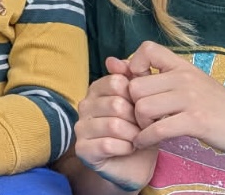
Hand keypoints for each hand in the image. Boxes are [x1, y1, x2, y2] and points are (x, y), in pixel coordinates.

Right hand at [74, 56, 157, 190]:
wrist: (135, 164)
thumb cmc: (138, 129)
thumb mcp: (140, 102)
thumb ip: (131, 78)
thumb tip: (113, 60)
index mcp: (97, 89)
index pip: (116, 82)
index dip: (136, 96)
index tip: (143, 108)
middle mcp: (84, 105)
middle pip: (116, 104)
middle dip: (136, 118)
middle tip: (143, 127)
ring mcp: (81, 127)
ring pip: (113, 124)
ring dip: (132, 134)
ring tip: (137, 138)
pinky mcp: (83, 149)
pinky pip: (107, 144)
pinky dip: (125, 148)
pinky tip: (129, 149)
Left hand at [125, 41, 224, 162]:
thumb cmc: (218, 108)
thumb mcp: (189, 85)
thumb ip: (155, 75)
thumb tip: (112, 62)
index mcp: (183, 66)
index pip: (146, 49)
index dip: (134, 67)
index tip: (139, 87)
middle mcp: (185, 77)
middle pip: (135, 85)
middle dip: (131, 104)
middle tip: (139, 118)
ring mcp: (191, 98)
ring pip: (142, 106)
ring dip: (138, 124)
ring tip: (145, 130)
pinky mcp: (196, 121)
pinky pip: (157, 128)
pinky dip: (146, 138)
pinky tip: (146, 142)